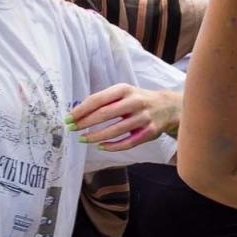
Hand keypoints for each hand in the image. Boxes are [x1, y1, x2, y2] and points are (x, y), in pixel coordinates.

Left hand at [67, 84, 181, 149]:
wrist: (167, 107)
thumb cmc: (138, 100)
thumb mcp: (123, 93)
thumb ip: (104, 100)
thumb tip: (78, 111)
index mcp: (124, 90)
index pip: (98, 99)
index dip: (82, 109)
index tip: (69, 117)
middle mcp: (134, 102)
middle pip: (105, 114)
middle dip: (85, 123)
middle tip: (72, 129)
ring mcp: (143, 118)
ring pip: (115, 130)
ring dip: (96, 136)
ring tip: (83, 139)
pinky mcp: (149, 132)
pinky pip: (127, 142)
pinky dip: (112, 146)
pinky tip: (101, 146)